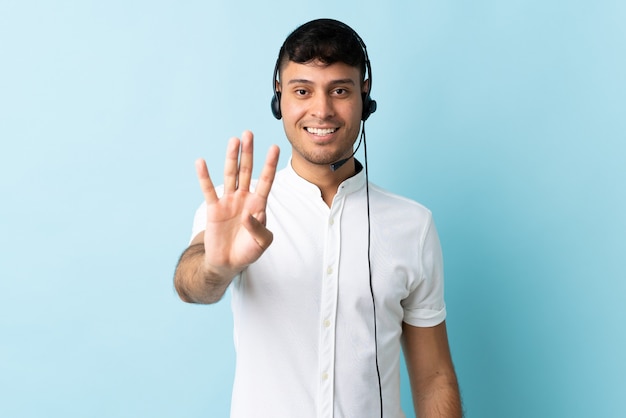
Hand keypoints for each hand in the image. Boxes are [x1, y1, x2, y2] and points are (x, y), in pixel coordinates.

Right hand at [195, 130, 279, 277]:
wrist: (228, 263)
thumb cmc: (248, 251)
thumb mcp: (262, 243)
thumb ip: (259, 228)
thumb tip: (250, 214)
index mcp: (258, 204)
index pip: (267, 180)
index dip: (270, 164)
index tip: (275, 147)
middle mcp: (243, 198)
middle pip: (247, 171)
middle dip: (248, 153)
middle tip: (249, 134)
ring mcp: (228, 201)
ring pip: (230, 175)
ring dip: (231, 158)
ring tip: (233, 141)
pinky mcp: (214, 209)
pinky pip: (208, 190)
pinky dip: (204, 176)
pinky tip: (201, 162)